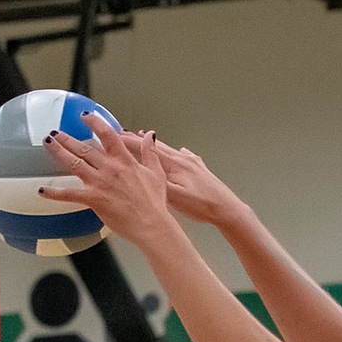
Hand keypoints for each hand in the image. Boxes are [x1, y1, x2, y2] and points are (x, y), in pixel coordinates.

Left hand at [40, 113, 175, 248]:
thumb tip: (150, 136)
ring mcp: (100, 183)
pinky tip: (42, 191)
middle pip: (84, 147)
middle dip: (68, 138)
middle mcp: (110, 168)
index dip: (94, 122)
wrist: (152, 225)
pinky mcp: (94, 199)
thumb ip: (150, 153)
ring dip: (59, 151)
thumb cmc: (155, 204)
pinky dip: (55, 193)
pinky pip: (70, 194)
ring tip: (48, 143)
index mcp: (125, 161)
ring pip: (74, 163)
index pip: (107, 134)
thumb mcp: (156, 174)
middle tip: (56, 131)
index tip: (85, 116)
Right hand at [128, 133, 249, 227]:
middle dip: (138, 139)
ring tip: (145, 138)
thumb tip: (142, 169)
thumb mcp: (175, 197)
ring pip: (169, 149)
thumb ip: (157, 181)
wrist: (227, 209)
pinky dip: (175, 152)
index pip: (146, 148)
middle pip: (156, 145)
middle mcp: (182, 159)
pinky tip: (179, 152)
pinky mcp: (200, 169)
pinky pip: (184, 156)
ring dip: (155, 144)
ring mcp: (192, 163)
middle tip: (123, 133)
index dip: (129, 141)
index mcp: (174, 165)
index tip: (115, 135)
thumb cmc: (203, 206)